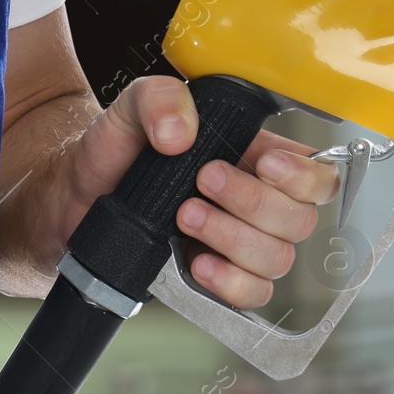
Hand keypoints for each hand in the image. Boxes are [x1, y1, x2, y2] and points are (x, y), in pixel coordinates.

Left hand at [58, 75, 340, 308]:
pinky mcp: (218, 278)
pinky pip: (252, 295)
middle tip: (201, 182)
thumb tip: (180, 133)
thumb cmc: (114, 150)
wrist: (74, 197)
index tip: (264, 164)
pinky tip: (196, 263)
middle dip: (252, 202)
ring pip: (278, 259)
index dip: (305, 176)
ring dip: (232, 237)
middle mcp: (257, 203)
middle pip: (300, 220)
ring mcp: (240, 244)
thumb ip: (158, 98)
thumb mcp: (130, 109)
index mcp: (255, 156)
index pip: (318, 174)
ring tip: (184, 216)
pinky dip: (229, 281)